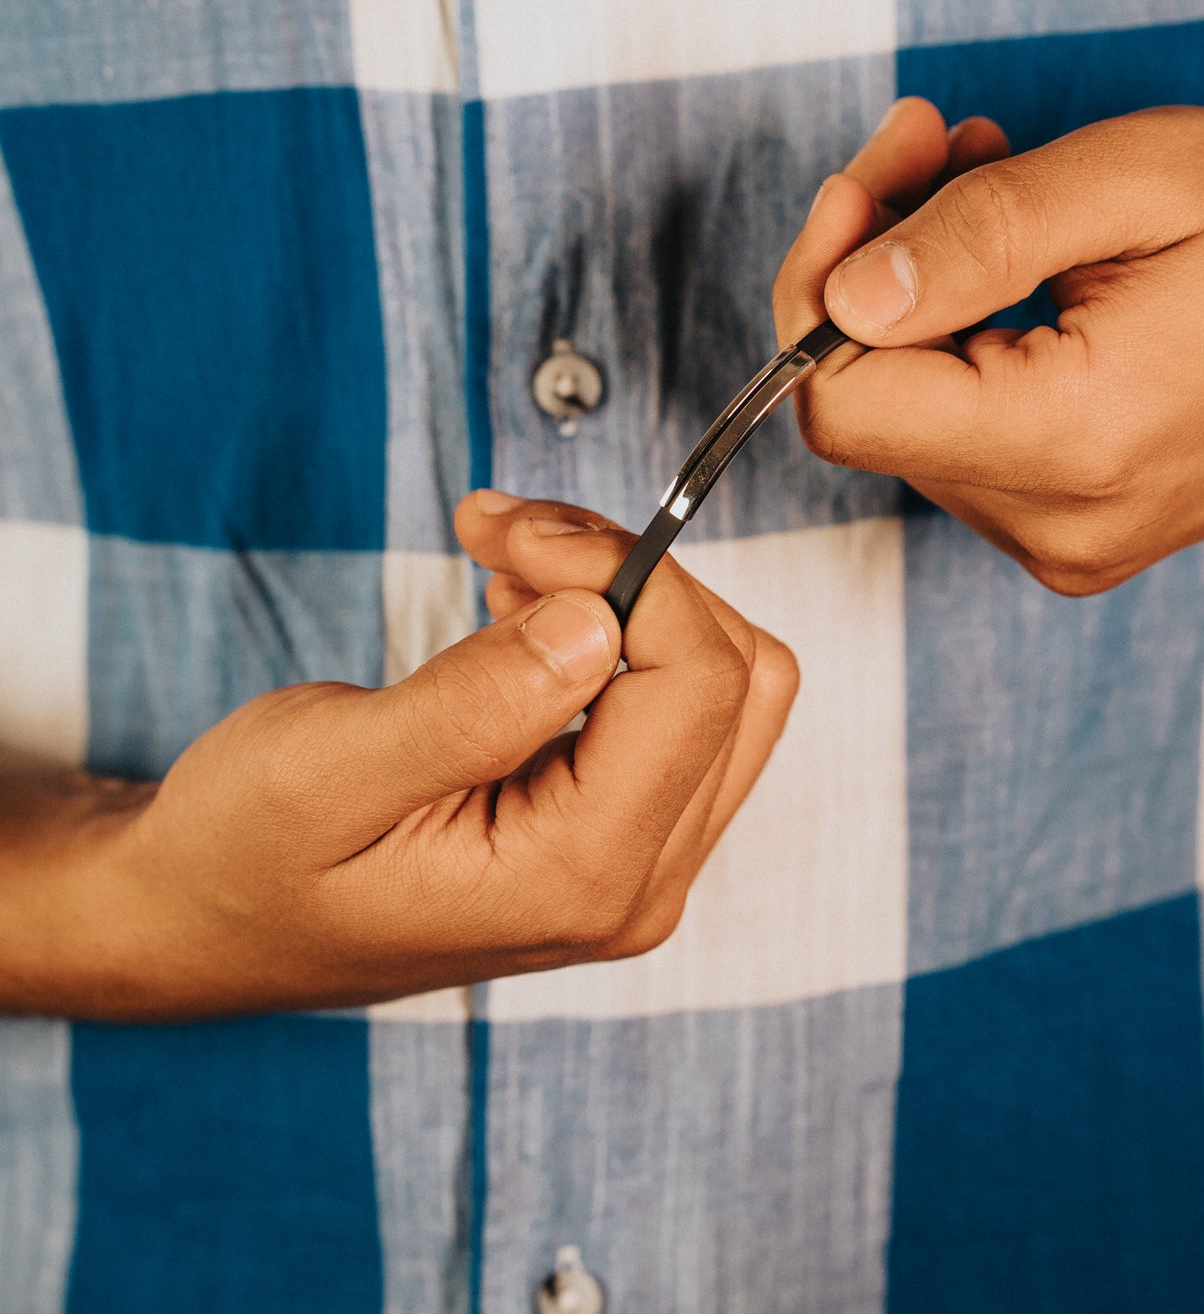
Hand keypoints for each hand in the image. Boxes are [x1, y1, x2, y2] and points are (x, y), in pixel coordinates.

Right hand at [0, 494, 796, 1018]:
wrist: (216, 924)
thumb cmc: (246, 858)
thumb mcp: (328, 770)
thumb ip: (473, 703)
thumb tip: (598, 620)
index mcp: (581, 876)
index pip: (699, 684)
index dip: (627, 573)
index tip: (514, 530)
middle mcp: (638, 883)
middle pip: (736, 678)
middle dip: (632, 575)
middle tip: (507, 534)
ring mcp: (640, 863)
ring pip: (726, 686)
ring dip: (633, 598)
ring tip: (509, 568)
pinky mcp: (622, 833)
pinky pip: (680, 708)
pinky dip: (623, 633)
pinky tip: (527, 614)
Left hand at [774, 98, 1203, 591]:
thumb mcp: (1142, 181)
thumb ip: (980, 235)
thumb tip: (842, 294)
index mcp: (1072, 442)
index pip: (845, 407)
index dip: (817, 293)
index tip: (860, 190)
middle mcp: (1050, 521)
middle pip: (867, 406)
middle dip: (871, 268)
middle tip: (934, 150)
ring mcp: (1055, 540)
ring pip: (904, 418)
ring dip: (916, 298)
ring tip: (994, 193)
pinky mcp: (1060, 532)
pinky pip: (954, 438)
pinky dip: (955, 344)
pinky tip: (1010, 270)